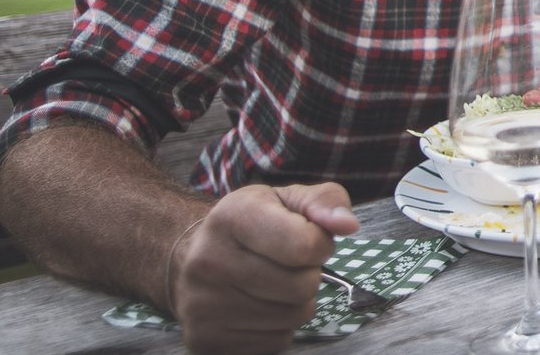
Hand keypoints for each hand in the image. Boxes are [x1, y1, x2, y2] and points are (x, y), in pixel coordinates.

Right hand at [166, 182, 360, 353]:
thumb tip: (348, 224)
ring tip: (273, 282)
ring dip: (296, 302)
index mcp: (232, 217)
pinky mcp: (205, 339)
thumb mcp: (287, 199)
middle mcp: (210, 262)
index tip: (309, 237)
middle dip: (308, 274)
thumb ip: (325, 202)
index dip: (321, 244)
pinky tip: (258, 304)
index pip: (305, 246)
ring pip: (294, 317)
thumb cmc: (251, 225)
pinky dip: (279, 326)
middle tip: (288, 264)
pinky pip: (277, 341)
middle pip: (302, 286)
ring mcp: (203, 305)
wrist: (191, 257)